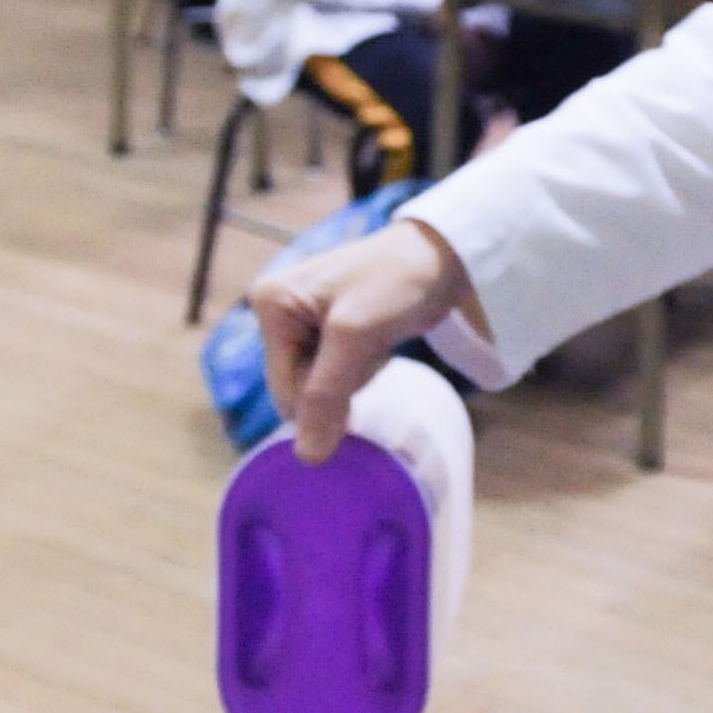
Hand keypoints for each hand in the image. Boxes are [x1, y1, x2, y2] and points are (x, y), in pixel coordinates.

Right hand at [254, 220, 472, 462]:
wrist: (443, 254)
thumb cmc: (397, 282)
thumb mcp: (356, 336)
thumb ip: (326, 395)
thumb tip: (307, 458)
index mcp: (269, 304)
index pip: (285, 392)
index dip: (326, 397)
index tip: (361, 359)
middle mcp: (277, 311)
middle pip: (299, 390)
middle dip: (341, 381)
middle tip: (371, 343)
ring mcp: (301, 321)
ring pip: (321, 386)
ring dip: (355, 374)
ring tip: (376, 337)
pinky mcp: (326, 329)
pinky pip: (336, 373)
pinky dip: (362, 366)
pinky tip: (378, 339)